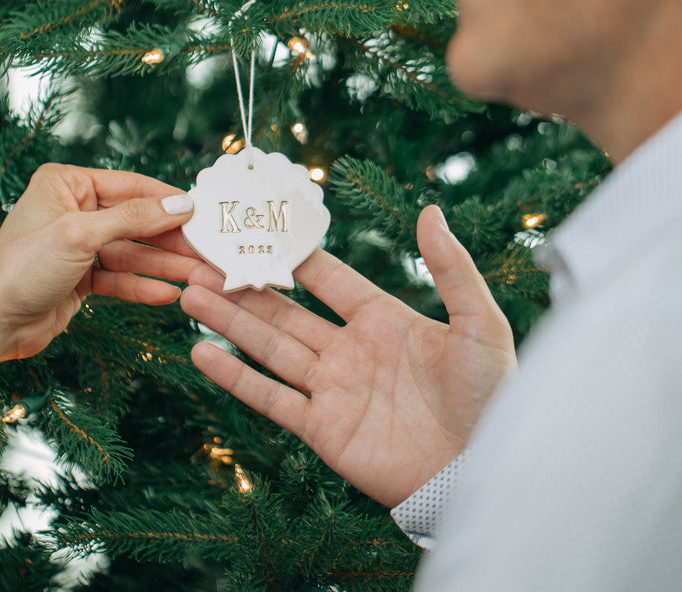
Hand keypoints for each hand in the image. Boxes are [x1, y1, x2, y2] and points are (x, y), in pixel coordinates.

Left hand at [0, 163, 199, 362]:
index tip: (204, 212)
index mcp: (67, 185)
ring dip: (164, 266)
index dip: (168, 200)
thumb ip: (134, 218)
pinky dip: (143, 286)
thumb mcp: (81, 234)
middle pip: (136, 221)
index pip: (130, 186)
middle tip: (208, 251)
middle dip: (171, 239)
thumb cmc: (22, 268)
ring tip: (199, 276)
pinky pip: (121, 278)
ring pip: (132, 252)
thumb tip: (181, 203)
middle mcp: (74, 210)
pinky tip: (170, 294)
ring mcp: (78, 246)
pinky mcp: (81, 278)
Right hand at [179, 206, 514, 506]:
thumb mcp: (480, 324)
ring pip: (269, 347)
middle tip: (202, 259)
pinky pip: (270, 399)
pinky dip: (234, 377)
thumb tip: (431, 210)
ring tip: (189, 292)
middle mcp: (350, 351)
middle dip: (243, 285)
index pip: (327, 279)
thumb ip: (451, 268)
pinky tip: (201, 353)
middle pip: (285, 310)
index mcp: (384, 320)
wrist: (482, 472)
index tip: (255, 228)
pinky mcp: (322, 430)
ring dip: (229, 321)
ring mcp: (332, 390)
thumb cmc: (491, 397)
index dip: (291, 255)